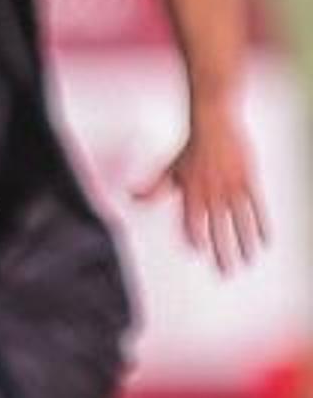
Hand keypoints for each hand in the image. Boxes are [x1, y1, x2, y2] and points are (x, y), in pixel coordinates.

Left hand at [139, 105, 268, 275]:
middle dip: (223, 253)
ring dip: (244, 244)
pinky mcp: (248, 181)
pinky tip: (265, 241)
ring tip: (248, 261)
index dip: (196, 237)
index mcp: (192, 194)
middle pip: (218, 230)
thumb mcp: (169, 170)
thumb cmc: (191, 149)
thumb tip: (131, 197)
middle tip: (226, 272)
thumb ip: (153, 189)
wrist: (214, 125)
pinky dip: (262, 225)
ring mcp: (232, 189)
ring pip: (240, 223)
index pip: (192, 223)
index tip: (199, 252)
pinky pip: (257, 208)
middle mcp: (212, 194)